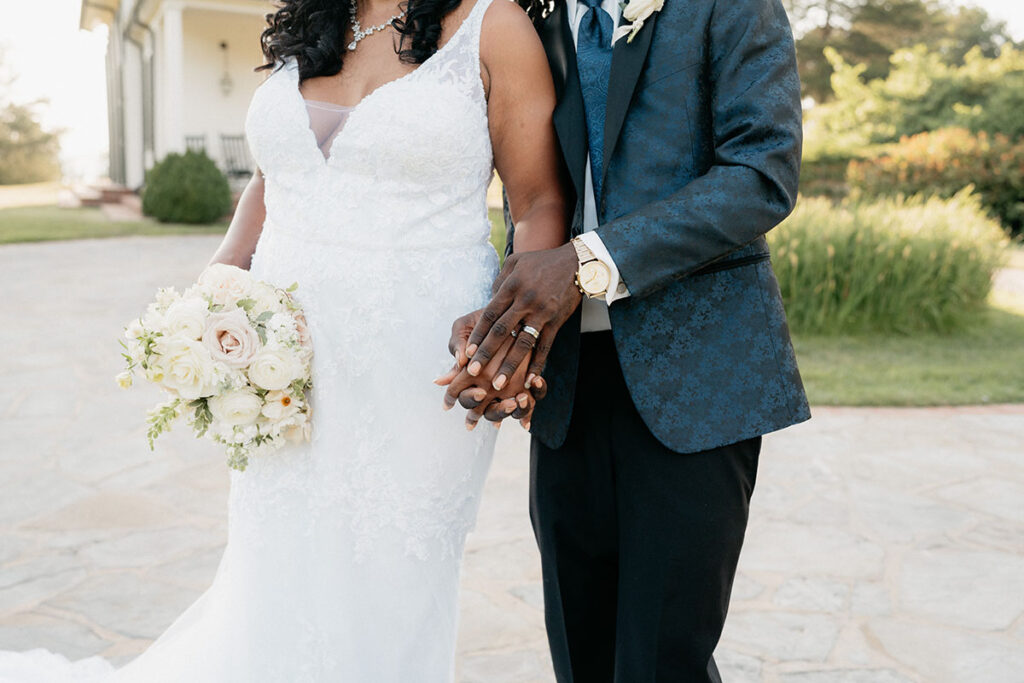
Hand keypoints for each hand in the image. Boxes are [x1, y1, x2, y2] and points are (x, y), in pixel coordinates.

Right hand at [436, 331, 542, 428]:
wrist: (509, 311)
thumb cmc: (482, 322)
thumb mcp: (464, 328)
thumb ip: (457, 347)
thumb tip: (450, 370)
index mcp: (470, 381)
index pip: (466, 400)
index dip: (470, 400)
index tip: (479, 393)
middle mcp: (491, 390)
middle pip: (490, 414)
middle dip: (498, 412)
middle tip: (506, 402)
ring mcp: (511, 388)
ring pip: (515, 412)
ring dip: (519, 410)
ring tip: (520, 399)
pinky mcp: (530, 381)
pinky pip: (536, 395)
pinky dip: (537, 392)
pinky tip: (537, 380)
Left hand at [464, 243, 580, 388]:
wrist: (576, 263)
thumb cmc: (542, 262)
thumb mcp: (516, 262)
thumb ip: (499, 281)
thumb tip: (490, 301)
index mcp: (512, 286)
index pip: (489, 315)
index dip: (477, 335)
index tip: (467, 352)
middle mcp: (525, 300)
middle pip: (501, 332)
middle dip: (485, 354)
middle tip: (472, 372)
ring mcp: (542, 313)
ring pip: (522, 344)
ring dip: (509, 366)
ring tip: (497, 384)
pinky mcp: (556, 321)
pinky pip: (545, 347)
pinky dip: (537, 365)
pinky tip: (529, 381)